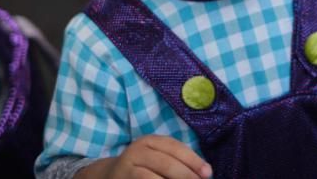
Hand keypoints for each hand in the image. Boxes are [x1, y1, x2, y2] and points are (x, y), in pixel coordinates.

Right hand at [80, 135, 212, 178]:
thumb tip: (204, 173)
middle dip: (186, 176)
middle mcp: (137, 151)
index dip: (193, 160)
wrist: (108, 176)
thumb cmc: (142, 168)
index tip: (208, 173)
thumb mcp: (157, 157)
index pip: (175, 148)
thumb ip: (177, 162)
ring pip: (153, 178)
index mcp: (150, 141)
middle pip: (167, 164)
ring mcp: (127, 167)